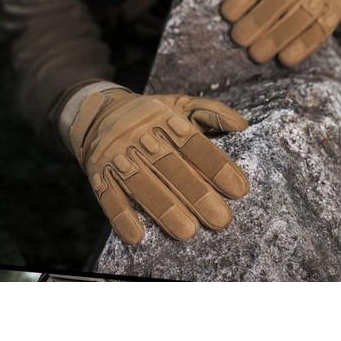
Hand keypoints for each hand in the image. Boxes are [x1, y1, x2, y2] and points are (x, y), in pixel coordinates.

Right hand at [69, 89, 249, 244]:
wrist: (98, 112)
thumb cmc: (152, 115)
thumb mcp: (181, 104)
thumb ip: (212, 113)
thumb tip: (242, 126)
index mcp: (164, 118)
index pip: (193, 143)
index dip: (216, 166)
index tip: (239, 190)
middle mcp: (139, 135)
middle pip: (169, 165)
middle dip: (196, 193)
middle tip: (221, 219)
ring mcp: (117, 155)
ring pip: (140, 183)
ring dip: (163, 208)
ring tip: (187, 231)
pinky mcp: (98, 173)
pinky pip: (108, 196)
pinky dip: (121, 217)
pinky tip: (137, 236)